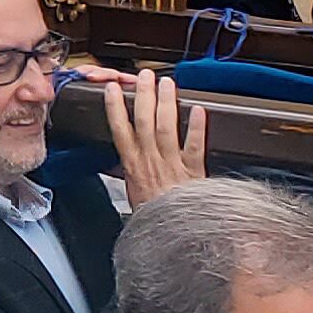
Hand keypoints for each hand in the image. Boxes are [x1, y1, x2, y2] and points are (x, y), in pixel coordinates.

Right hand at [80, 68, 208, 206]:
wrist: (175, 236)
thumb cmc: (154, 217)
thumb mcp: (132, 194)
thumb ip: (128, 174)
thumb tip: (117, 164)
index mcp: (133, 166)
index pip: (120, 130)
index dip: (116, 107)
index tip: (114, 89)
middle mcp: (151, 161)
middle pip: (144, 122)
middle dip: (143, 96)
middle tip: (144, 76)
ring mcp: (172, 165)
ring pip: (166, 128)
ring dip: (166, 103)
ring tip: (168, 84)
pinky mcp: (193, 173)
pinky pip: (194, 147)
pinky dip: (196, 128)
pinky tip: (198, 110)